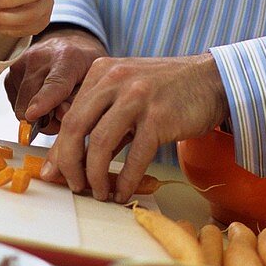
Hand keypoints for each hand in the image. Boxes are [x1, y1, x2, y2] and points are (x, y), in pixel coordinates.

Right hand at [4, 26, 106, 126]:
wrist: (67, 45)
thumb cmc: (84, 66)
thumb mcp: (93, 81)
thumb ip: (80, 100)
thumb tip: (60, 115)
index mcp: (67, 58)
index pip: (54, 84)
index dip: (43, 101)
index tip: (33, 114)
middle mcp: (39, 58)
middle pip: (31, 102)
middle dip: (45, 120)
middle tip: (62, 113)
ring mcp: (21, 64)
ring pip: (21, 108)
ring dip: (36, 115)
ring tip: (53, 101)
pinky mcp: (9, 73)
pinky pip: (15, 105)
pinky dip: (28, 107)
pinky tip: (40, 95)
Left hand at [40, 53, 228, 202]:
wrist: (210, 80)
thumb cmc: (165, 92)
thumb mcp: (126, 96)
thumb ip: (100, 123)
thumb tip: (70, 161)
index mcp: (101, 73)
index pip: (69, 115)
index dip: (58, 149)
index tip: (54, 174)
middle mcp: (114, 79)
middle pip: (75, 127)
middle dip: (69, 163)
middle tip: (74, 186)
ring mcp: (137, 97)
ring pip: (100, 143)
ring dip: (95, 175)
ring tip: (99, 192)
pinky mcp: (159, 117)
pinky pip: (134, 156)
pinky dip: (125, 179)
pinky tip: (123, 193)